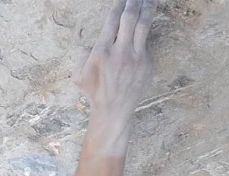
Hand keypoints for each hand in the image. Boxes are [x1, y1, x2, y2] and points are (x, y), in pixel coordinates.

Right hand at [75, 0, 155, 119]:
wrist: (113, 111)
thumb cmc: (94, 93)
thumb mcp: (78, 75)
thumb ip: (82, 56)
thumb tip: (90, 45)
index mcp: (101, 52)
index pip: (112, 21)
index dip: (118, 6)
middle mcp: (120, 52)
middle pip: (130, 18)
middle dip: (133, 3)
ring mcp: (136, 58)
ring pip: (144, 26)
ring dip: (147, 10)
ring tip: (149, 0)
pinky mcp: (147, 64)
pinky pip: (146, 44)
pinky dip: (146, 33)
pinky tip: (147, 25)